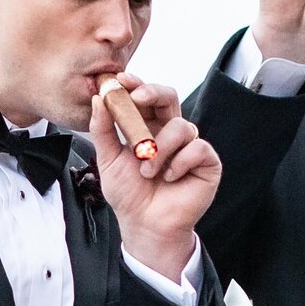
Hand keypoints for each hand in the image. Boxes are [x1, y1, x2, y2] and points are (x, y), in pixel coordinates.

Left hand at [91, 81, 216, 280]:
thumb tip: (98, 98)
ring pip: (181, 126)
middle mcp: (169, 133)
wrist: (145, 225)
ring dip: (160, 148)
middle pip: (169, 97)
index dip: (135, 85)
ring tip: (148, 171)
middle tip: (138, 96)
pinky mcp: (206, 162)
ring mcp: (189, 146)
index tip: (120, 80)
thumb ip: (103, 129)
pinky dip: (180, 162)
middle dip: (153, 92)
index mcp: (147, 127)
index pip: (145, 97)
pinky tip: (170, 177)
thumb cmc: (129, 194)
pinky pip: (198, 147)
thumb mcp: (108, 159)